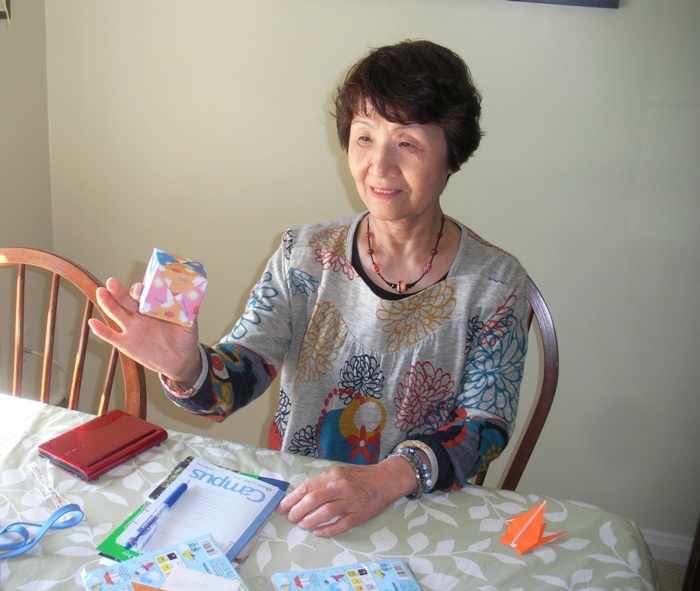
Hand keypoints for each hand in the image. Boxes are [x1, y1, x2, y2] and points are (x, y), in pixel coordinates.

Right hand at [88, 277, 201, 384]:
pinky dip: (101, 331)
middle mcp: (140, 315)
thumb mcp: (189, 324)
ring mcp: (132, 328)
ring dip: (108, 303)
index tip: (142, 289)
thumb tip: (191, 299)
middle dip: (119, 291)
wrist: (181, 361)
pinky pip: (111, 336)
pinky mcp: (126, 344)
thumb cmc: (184, 338)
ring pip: (116, 313)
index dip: (141, 290)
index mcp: (153, 307)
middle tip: (112, 282)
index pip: (144, 294)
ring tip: (101, 292)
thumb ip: (188, 312)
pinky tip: (93, 322)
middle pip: (126, 300)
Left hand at [276, 457, 417, 536]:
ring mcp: (351, 501)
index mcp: (333, 475)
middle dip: (297, 511)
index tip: (281, 507)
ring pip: (325, 512)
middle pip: (313, 500)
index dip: (292, 499)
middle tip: (290, 518)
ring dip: (310, 521)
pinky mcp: (360, 514)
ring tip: (302, 525)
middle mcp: (341, 487)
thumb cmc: (359, 477)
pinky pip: (341, 524)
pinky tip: (318, 532)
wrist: (385, 479)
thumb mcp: (339, 473)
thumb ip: (322, 483)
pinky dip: (327, 530)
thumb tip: (300, 495)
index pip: (307, 487)